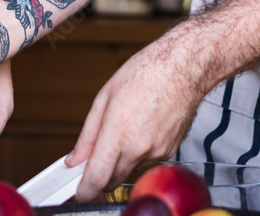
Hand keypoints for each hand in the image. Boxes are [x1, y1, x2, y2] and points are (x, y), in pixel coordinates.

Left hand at [67, 35, 201, 200]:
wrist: (184, 68)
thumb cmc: (146, 73)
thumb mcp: (105, 97)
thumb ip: (87, 134)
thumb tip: (75, 158)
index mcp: (119, 130)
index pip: (97, 178)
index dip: (84, 191)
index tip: (78, 192)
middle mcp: (139, 146)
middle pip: (112, 180)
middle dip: (100, 175)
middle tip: (94, 157)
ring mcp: (157, 152)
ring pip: (130, 170)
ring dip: (121, 161)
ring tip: (126, 128)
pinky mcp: (170, 152)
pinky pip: (146, 162)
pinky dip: (139, 153)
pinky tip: (142, 128)